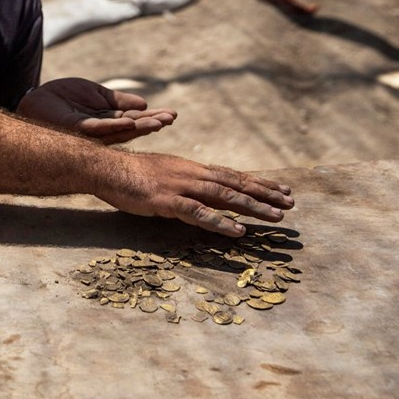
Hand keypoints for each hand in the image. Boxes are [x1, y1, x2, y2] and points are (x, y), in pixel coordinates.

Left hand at [17, 78, 175, 143]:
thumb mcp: (97, 94)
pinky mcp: (77, 129)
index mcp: (108, 122)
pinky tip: (130, 121)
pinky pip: (98, 129)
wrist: (37, 99)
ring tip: (159, 121)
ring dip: (140, 127)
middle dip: (152, 124)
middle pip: (132, 129)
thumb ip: (118, 101)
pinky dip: (115, 126)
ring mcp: (90, 133)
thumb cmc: (64, 98)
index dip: (153, 118)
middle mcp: (102, 132)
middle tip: (172, 119)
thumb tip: (144, 103)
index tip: (172, 114)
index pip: (135, 121)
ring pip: (119, 132)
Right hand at [100, 152, 294, 236]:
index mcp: (191, 169)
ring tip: (276, 216)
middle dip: (265, 194)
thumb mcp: (163, 173)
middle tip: (291, 203)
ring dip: (252, 207)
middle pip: (235, 184)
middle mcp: (192, 174)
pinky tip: (237, 231)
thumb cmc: (130, 174)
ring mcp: (181, 186)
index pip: (231, 175)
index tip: (281, 190)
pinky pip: (198, 213)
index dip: (258, 184)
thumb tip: (200, 193)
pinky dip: (219, 222)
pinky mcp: (167, 201)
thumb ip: (183, 182)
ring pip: (224, 197)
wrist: (106, 168)